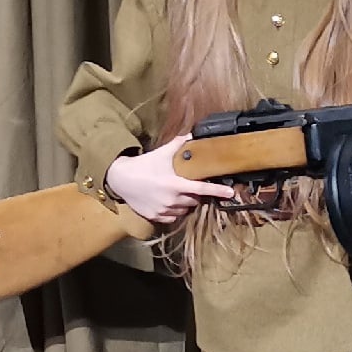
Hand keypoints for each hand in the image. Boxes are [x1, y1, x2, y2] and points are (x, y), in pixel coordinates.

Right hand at [105, 134, 236, 223]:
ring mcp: (164, 210)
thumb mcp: (161, 153)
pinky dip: (175, 211)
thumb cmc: (143, 166)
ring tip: (178, 192)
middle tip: (189, 185)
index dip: (218, 191)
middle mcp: (171, 200)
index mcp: (175, 184)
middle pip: (195, 200)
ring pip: (185, 210)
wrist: (121, 180)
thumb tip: (192, 134)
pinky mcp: (157, 217)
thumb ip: (178, 144)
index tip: (231, 193)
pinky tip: (169, 201)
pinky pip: (174, 218)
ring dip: (186, 203)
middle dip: (196, 194)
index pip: (202, 189)